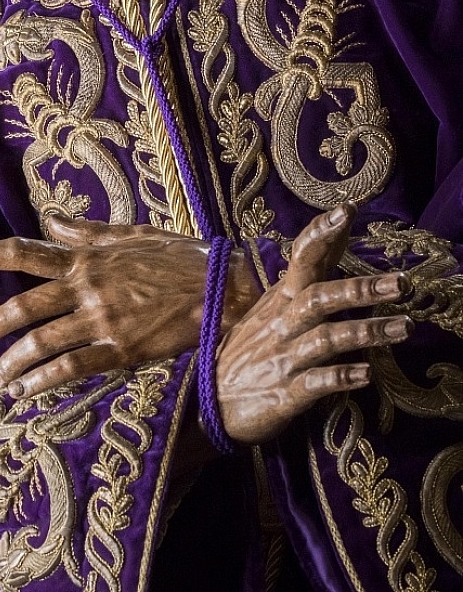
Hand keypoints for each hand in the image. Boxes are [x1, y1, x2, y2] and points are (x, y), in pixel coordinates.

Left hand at [0, 215, 217, 397]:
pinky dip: (43, 382)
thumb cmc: (179, 257)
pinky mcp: (123, 350)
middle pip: (19, 307)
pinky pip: (73, 368)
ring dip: (7, 365)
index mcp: (85, 257)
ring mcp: (103, 319)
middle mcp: (87, 286)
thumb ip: (85, 231)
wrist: (225, 288)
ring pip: (40, 342)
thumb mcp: (130, 233)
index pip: (19, 251)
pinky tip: (23, 395)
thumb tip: (48, 218)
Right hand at [214, 203, 412, 444]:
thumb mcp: (269, 311)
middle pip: (320, 297)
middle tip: (401, 282)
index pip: (301, 257)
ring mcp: (284, 357)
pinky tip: (366, 374)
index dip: (322, 233)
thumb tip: (332, 241)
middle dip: (360, 288)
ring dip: (365, 331)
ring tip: (404, 326)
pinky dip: (340, 377)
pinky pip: (315, 382)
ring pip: (326, 338)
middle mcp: (282, 323)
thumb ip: (302, 282)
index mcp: (280, 300)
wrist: (208, 402)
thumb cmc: (247, 351)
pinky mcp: (285, 393)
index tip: (348, 210)